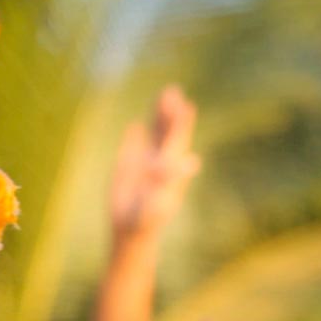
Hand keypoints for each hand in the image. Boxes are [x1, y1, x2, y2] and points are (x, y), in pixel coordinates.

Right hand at [109, 85, 201, 242]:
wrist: (130, 230)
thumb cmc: (148, 218)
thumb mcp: (160, 199)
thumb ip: (172, 178)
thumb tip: (193, 161)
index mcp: (170, 167)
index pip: (177, 140)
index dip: (182, 122)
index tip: (186, 106)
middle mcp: (160, 161)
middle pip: (167, 131)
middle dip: (170, 112)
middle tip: (173, 90)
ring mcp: (143, 162)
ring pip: (152, 134)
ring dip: (157, 116)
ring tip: (162, 96)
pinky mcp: (127, 167)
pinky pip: (131, 147)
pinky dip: (134, 136)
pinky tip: (136, 126)